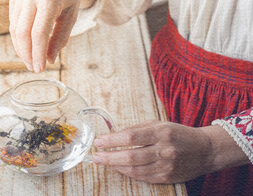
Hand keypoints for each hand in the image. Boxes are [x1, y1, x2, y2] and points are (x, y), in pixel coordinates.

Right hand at [9, 0, 97, 72]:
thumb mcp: (71, 14)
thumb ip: (60, 38)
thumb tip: (50, 59)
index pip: (39, 33)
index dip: (37, 54)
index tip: (40, 68)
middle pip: (22, 32)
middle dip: (27, 54)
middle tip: (33, 68)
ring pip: (14, 29)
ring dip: (21, 49)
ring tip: (30, 61)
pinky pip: (13, 22)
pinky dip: (18, 38)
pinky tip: (26, 47)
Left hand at [92, 120, 213, 183]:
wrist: (205, 150)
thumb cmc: (178, 134)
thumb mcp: (159, 124)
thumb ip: (137, 129)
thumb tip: (113, 135)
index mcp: (162, 132)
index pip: (131, 137)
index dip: (112, 140)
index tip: (99, 141)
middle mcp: (165, 150)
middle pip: (130, 156)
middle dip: (109, 157)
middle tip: (95, 156)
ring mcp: (166, 166)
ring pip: (135, 169)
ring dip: (116, 166)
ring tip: (103, 161)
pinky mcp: (167, 177)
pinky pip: (142, 177)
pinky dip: (128, 172)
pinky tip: (119, 167)